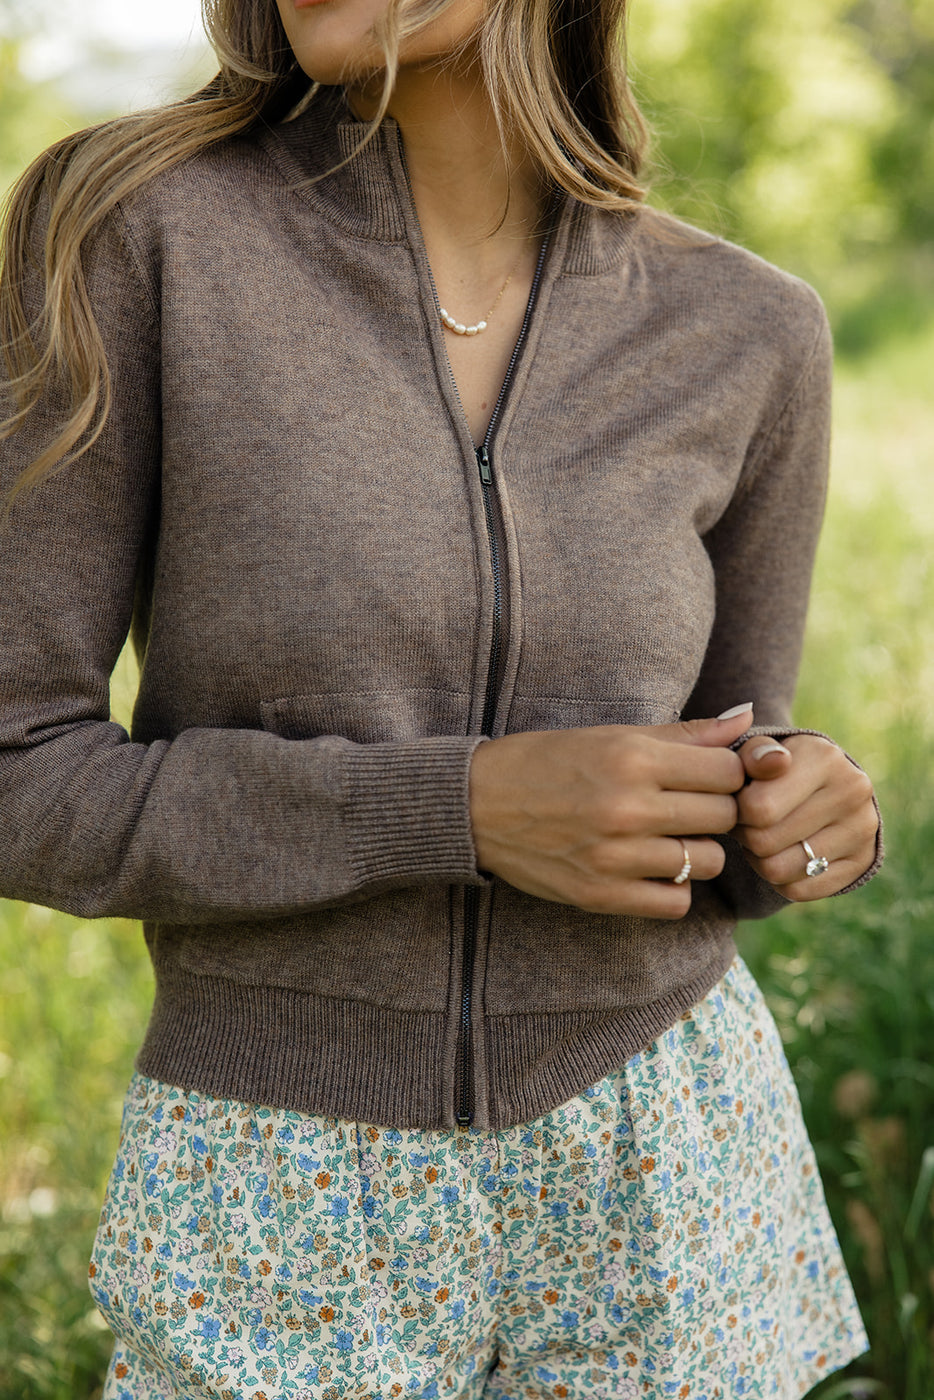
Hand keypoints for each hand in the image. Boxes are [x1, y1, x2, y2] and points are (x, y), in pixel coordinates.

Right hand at [468, 707, 749, 918]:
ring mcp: (614, 856)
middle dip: (715, 811)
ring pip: (707, 862)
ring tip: (669, 837)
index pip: (727, 773)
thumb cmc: (547, 761)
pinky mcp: (599, 895)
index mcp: (632, 759)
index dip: (726, 774)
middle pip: (723, 817)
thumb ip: (685, 733)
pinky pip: (675, 902)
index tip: (708, 777)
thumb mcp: (612, 736)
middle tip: (688, 807)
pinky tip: (652, 867)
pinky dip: (673, 887)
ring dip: (697, 851)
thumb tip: (747, 719)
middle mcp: (627, 808)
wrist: (476, 804)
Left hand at [733, 733, 878, 899]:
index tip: (739, 802)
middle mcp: (852, 791)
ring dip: (758, 860)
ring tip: (762, 839)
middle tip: (747, 824)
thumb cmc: (776, 770)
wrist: (824, 787)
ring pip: (778, 871)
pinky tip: (782, 856)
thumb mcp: (758, 752)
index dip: (735, 811)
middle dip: (745, 835)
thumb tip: (774, 760)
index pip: (757, 808)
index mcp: (824, 757)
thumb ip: (754, 752)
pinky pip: (798, 891)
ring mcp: (863, 829)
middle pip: (764, 842)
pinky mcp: (863, 862)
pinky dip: (780, 881)